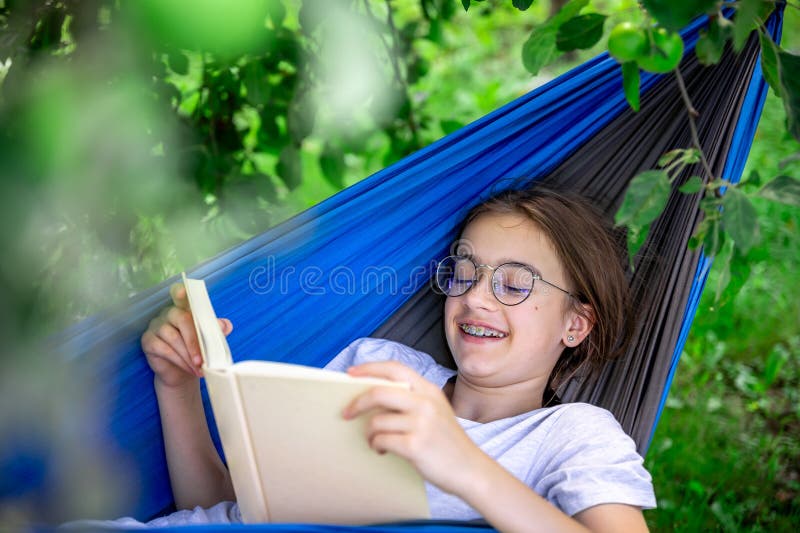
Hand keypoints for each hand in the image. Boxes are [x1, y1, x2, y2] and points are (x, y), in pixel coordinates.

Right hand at [141, 282, 232, 389]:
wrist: (182, 373)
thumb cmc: (197, 351)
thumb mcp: (210, 340)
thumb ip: (216, 330)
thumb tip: (225, 325)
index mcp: (185, 308)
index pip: (180, 294)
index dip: (180, 291)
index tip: (183, 292)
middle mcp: (169, 313)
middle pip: (183, 319)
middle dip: (195, 342)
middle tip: (203, 360)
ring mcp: (156, 325)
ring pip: (174, 338)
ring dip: (188, 356)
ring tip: (199, 369)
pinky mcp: (148, 340)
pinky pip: (163, 349)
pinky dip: (179, 360)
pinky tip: (188, 368)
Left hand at [343, 361, 484, 495]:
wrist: (470, 470)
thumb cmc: (447, 442)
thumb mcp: (436, 411)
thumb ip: (411, 400)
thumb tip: (372, 397)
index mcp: (429, 390)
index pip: (394, 369)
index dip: (369, 368)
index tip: (350, 373)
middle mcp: (426, 403)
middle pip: (379, 393)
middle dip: (357, 403)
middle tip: (346, 413)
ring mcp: (421, 424)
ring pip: (377, 421)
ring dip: (369, 433)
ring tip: (374, 441)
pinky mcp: (415, 446)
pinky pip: (381, 440)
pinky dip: (376, 446)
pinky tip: (382, 451)